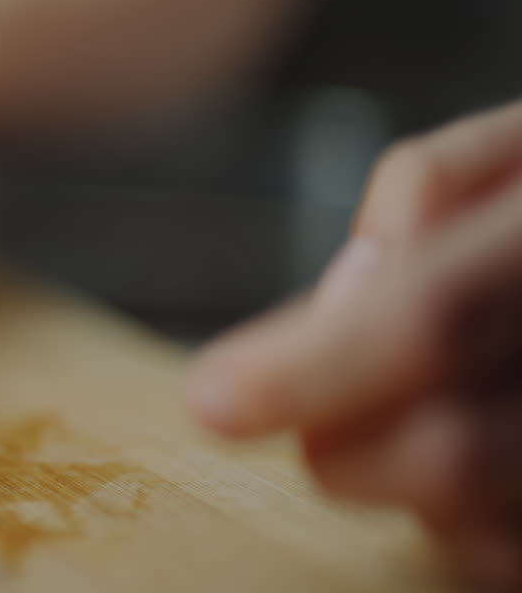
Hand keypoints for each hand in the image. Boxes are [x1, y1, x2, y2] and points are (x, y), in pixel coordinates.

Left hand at [186, 101, 521, 586]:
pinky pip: (507, 555)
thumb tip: (344, 296)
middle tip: (306, 406)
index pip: (434, 321)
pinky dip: (453, 517)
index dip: (312, 369)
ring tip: (417, 403)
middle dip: (338, 436)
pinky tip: (470, 444)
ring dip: (394, 472)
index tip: (213, 398)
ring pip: (472, 516)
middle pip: (448, 452)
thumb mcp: (520, 151)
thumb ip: (427, 191)